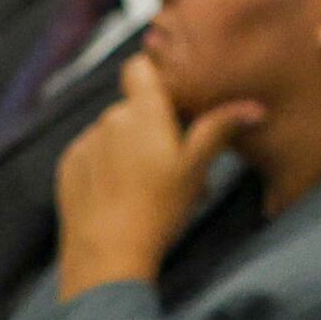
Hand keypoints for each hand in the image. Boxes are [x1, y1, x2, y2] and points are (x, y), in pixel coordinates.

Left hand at [55, 50, 261, 294]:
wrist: (108, 252)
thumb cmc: (160, 208)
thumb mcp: (196, 169)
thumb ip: (218, 130)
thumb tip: (252, 108)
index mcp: (142, 112)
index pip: (139, 67)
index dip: (155, 78)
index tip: (172, 102)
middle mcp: (108, 118)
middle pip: (132, 109)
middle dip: (152, 128)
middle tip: (176, 167)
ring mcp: (85, 141)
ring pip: (113, 134)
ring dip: (129, 150)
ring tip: (149, 189)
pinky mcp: (68, 165)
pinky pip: (91, 155)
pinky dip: (105, 167)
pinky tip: (119, 196)